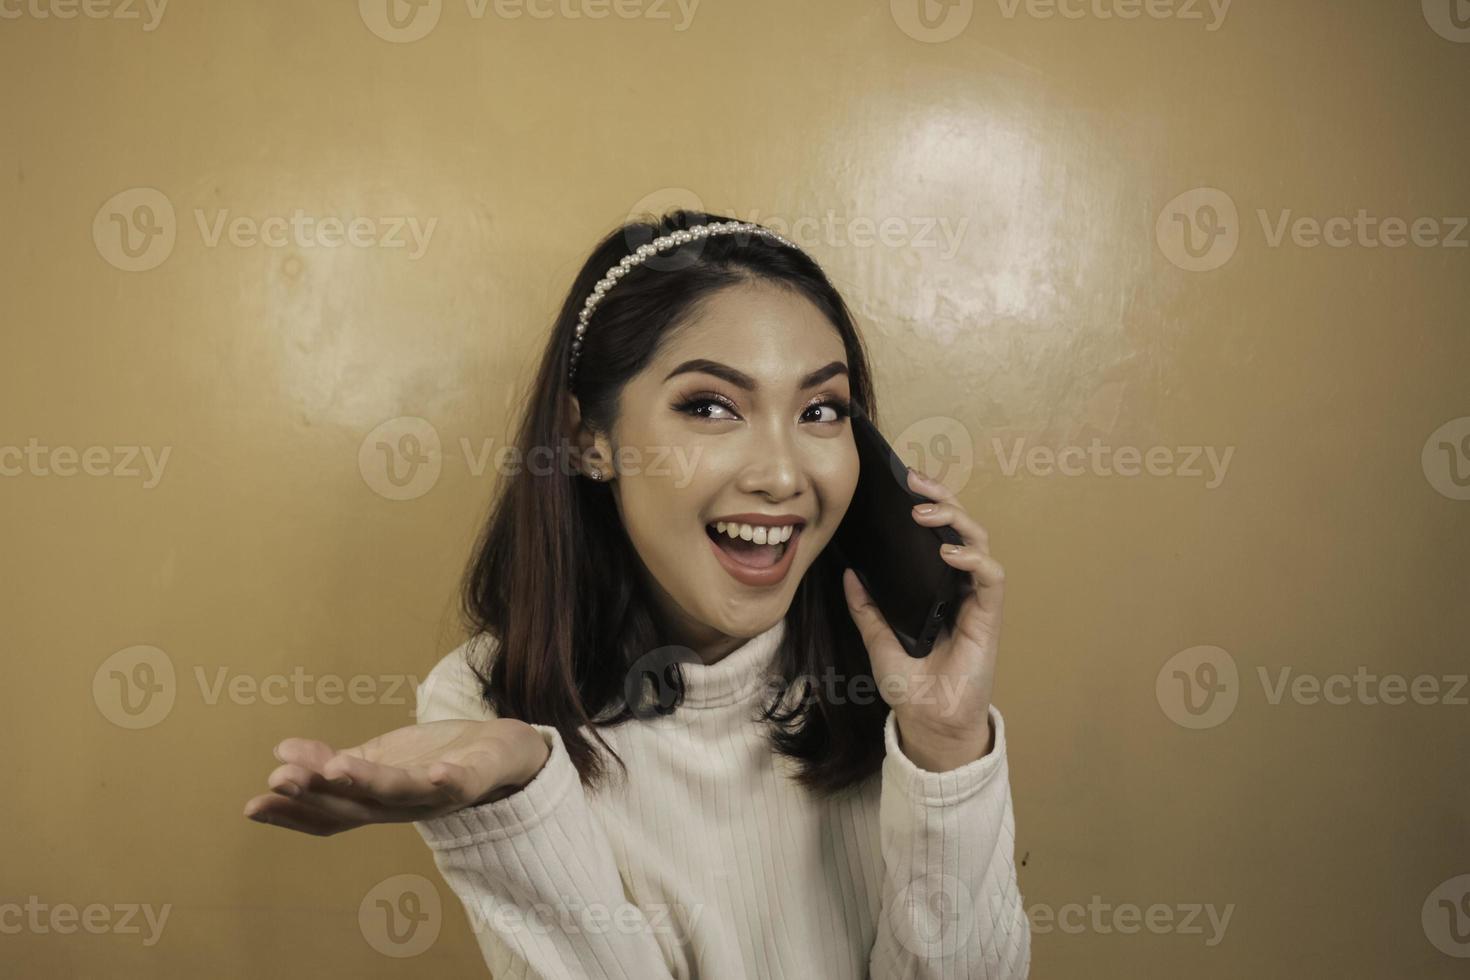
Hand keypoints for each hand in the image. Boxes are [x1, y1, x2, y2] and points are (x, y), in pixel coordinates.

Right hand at [242, 718, 548, 835]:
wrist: (503, 752)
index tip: (252, 805)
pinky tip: (435, 770)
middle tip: (278, 778)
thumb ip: (333, 762)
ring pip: (396, 793)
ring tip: (336, 768)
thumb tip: (281, 751)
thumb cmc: (436, 757)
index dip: (291, 814)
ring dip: (365, 783)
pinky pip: (460, 783)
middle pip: (352, 806)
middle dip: (314, 793)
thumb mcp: (377, 757)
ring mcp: (437, 796)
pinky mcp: (472, 778)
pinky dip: (446, 779)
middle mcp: (402, 808)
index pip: (327, 816)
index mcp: (375, 804)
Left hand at [842, 466, 1004, 771]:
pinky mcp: (988, 617)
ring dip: (954, 520)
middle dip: (940, 499)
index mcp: (934, 585)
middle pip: (960, 527)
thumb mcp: (877, 639)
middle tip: (914, 482)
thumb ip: (866, 607)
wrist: (927, 722)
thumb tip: (849, 572)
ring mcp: (975, 599)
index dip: (925, 504)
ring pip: (979, 542)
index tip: (903, 483)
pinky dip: (973, 559)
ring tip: (924, 514)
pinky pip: (990, 577)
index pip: (936, 532)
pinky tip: (949, 553)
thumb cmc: (909, 683)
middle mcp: (957, 585)